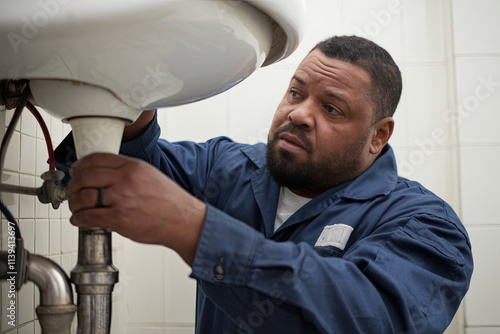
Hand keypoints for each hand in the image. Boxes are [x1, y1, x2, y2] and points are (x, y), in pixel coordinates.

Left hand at [66, 153, 206, 264]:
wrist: (183, 220)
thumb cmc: (170, 202)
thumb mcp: (150, 176)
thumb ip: (128, 173)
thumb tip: (106, 175)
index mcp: (133, 166)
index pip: (97, 159)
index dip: (81, 165)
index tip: (77, 170)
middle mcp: (126, 179)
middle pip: (86, 176)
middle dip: (74, 184)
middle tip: (72, 190)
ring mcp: (121, 199)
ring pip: (84, 196)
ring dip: (74, 203)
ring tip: (76, 207)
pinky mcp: (119, 218)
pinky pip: (89, 216)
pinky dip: (79, 219)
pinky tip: (80, 220)